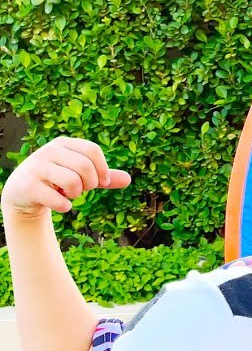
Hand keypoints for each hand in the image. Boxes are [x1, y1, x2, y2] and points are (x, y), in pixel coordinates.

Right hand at [0, 137, 131, 220]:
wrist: (22, 193)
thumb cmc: (57, 181)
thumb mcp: (81, 175)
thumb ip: (104, 177)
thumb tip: (129, 179)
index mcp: (63, 144)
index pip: (92, 150)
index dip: (103, 169)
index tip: (102, 183)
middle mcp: (48, 151)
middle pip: (84, 166)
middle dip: (90, 184)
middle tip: (81, 189)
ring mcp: (36, 167)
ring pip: (72, 182)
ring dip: (76, 194)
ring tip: (67, 194)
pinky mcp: (28, 186)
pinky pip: (59, 200)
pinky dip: (65, 207)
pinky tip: (59, 204)